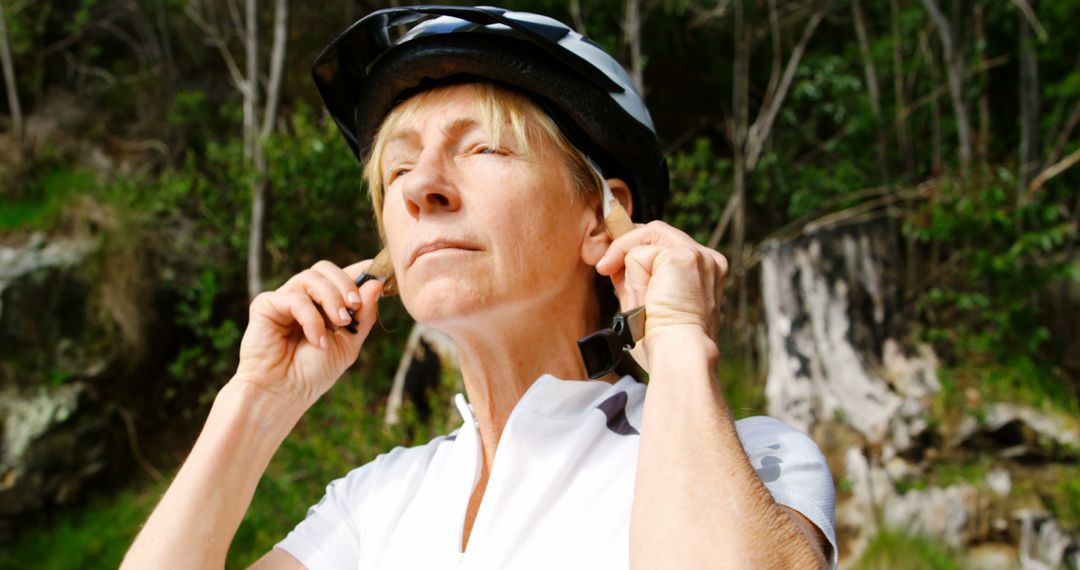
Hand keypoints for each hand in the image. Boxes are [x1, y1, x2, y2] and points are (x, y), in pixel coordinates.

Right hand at [232, 259, 383, 408]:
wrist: (284, 393)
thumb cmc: (313, 373)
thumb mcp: (348, 344)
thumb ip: (363, 315)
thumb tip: (377, 284)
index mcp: (323, 304)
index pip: (342, 276)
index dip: (361, 272)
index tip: (381, 277)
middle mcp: (303, 297)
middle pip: (325, 269)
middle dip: (345, 284)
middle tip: (355, 305)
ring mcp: (284, 299)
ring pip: (312, 277)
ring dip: (331, 298)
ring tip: (341, 323)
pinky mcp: (266, 305)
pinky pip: (295, 298)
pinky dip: (311, 319)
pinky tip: (317, 341)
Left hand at [594, 221, 727, 368]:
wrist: (678, 353)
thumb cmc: (663, 341)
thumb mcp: (646, 303)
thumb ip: (635, 279)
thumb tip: (613, 261)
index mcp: (703, 272)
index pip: (665, 245)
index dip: (636, 250)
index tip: (613, 266)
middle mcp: (706, 260)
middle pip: (657, 233)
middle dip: (625, 246)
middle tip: (604, 268)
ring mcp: (698, 256)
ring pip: (649, 236)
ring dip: (626, 257)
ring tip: (616, 280)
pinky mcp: (684, 257)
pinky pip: (641, 252)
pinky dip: (632, 273)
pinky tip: (638, 294)